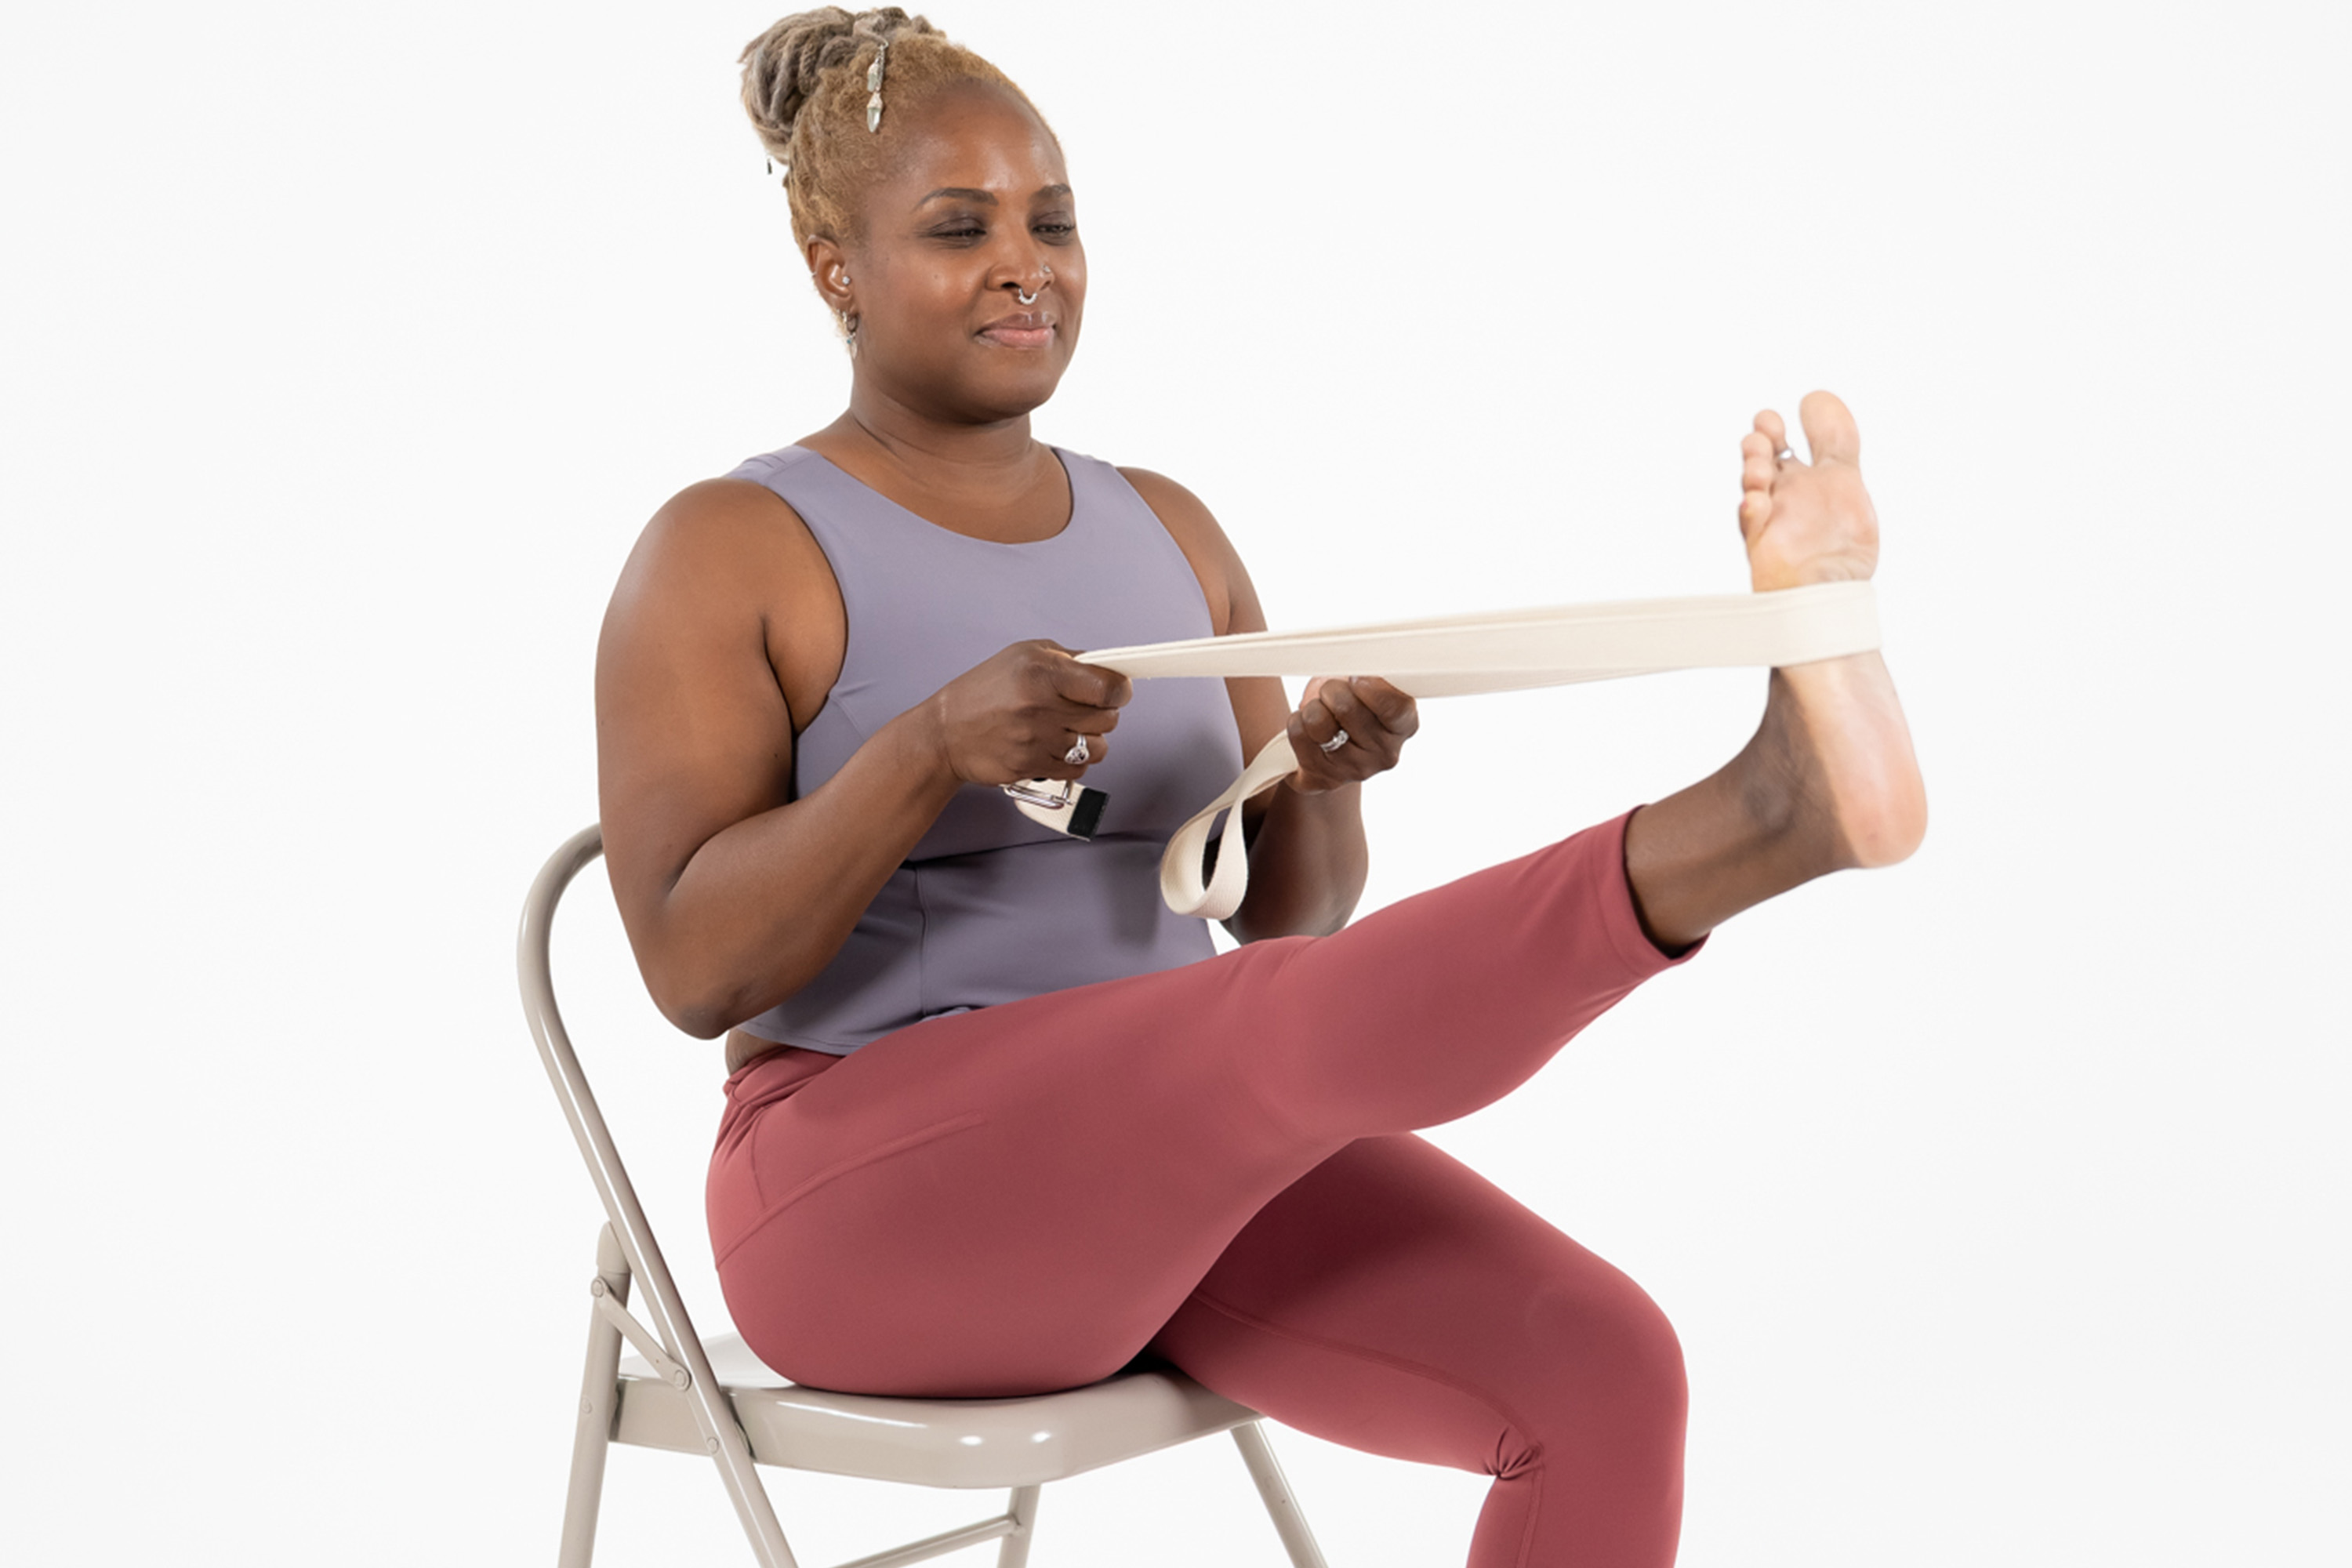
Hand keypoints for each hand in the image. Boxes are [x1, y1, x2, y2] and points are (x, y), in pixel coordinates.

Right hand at [927, 641, 1131, 786]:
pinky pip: (1078, 769)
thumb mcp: (1023, 656)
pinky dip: (1074, 760)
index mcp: (1042, 673)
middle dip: (1103, 713)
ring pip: (1098, 748)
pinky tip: (1056, 746)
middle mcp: (1040, 708)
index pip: (1107, 687)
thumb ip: (1068, 659)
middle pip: (1108, 719)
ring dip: (1090, 739)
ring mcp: (1037, 741)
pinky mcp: (1033, 767)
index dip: (1120, 690)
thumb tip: (1105, 668)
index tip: (1117, 690)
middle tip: (1085, 708)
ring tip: (1069, 729)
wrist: (945, 733)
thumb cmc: (982, 692)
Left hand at [1284, 676, 1416, 793]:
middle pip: (1347, 708)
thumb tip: (1363, 662)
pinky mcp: (1324, 778)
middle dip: (1332, 689)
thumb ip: (1373, 674)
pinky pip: (1298, 735)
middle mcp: (1385, 754)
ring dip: (1312, 707)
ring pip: (1318, 722)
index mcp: (1403, 726)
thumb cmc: (1353, 704)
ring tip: (1320, 711)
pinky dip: (1297, 722)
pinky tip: (1307, 727)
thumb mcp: (1369, 682)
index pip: (1395, 708)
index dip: (1370, 688)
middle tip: (1332, 692)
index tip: (1356, 678)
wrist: (1329, 741)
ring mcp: (1355, 770)